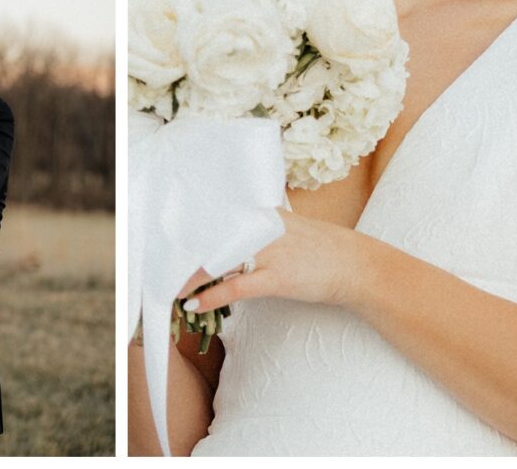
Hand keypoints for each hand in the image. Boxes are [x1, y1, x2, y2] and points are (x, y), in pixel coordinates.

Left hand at [182, 208, 387, 313]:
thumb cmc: (323, 249)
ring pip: (218, 261)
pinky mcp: (277, 278)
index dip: (191, 221)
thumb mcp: (291, 228)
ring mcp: (270, 253)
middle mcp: (265, 228)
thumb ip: (264, 224)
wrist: (356, 267)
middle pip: (213, 235)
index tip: (169, 228)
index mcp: (266, 213)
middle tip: (160, 258)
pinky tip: (192, 304)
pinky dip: (210, 297)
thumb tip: (237, 227)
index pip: (221, 212)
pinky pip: (235, 287)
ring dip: (190, 276)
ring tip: (169, 284)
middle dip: (185, 248)